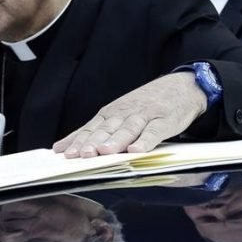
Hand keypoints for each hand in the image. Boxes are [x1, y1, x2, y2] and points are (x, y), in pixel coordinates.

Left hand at [53, 72, 206, 157]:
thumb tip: (61, 147)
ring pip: (127, 130)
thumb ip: (93, 131)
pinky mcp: (164, 121)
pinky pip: (154, 132)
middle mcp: (124, 113)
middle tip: (81, 155)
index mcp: (111, 114)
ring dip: (115, 141)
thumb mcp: (117, 114)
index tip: (65, 153)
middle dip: (93, 142)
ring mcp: (144, 116)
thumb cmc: (144, 105)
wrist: (181, 87)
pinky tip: (137, 150)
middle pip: (106, 130)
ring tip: (104, 151)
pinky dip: (145, 141)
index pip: (91, 128)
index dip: (78, 141)